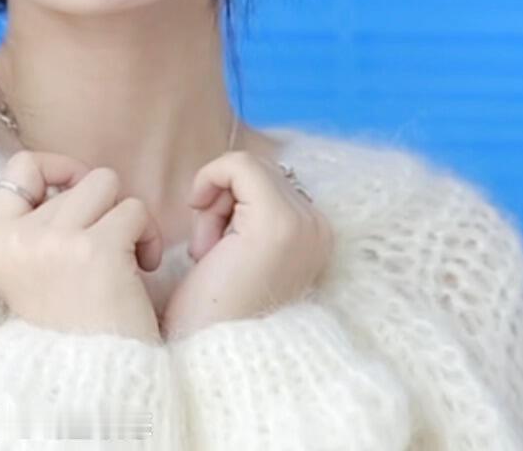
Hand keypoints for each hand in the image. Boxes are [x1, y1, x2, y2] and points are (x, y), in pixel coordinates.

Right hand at [0, 150, 164, 343]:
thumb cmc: (74, 329)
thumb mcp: (33, 274)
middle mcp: (19, 237)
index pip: (19, 168)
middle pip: (78, 180)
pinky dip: (149, 236)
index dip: (56, 167)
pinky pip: (136, 210)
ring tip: (128, 258)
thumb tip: (71, 177)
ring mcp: (56, 240)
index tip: (78, 191)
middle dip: (103, 208)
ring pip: (107, 184)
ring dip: (127, 216)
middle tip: (110, 250)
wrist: (95, 386)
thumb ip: (40, 226)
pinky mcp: (97, 248)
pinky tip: (142, 270)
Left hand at [160, 150, 333, 340]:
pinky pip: (238, 164)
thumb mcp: (239, 247)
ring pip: (246, 168)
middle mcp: (320, 228)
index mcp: (316, 235)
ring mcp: (304, 226)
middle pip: (257, 170)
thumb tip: (233, 171)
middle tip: (209, 252)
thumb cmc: (210, 309)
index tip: (214, 249)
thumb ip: (249, 211)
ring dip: (215, 204)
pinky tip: (202, 239)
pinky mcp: (279, 224)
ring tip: (210, 254)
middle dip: (222, 203)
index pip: (266, 180)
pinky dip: (209, 184)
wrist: (206, 357)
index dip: (230, 204)